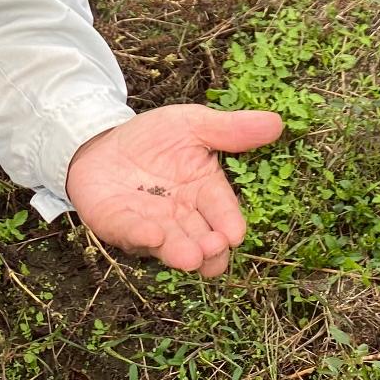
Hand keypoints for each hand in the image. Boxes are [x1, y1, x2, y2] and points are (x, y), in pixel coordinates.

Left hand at [65, 105, 283, 276]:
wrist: (103, 141)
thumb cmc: (155, 138)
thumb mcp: (193, 124)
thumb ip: (230, 129)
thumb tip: (276, 122)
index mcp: (205, 193)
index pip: (224, 213)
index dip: (229, 225)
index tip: (235, 234)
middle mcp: (182, 217)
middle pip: (202, 240)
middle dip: (209, 249)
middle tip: (214, 250)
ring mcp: (151, 225)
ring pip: (170, 245)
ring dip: (180, 252)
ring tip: (190, 257)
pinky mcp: (118, 224)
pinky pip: (129, 233)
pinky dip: (140, 237)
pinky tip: (152, 235)